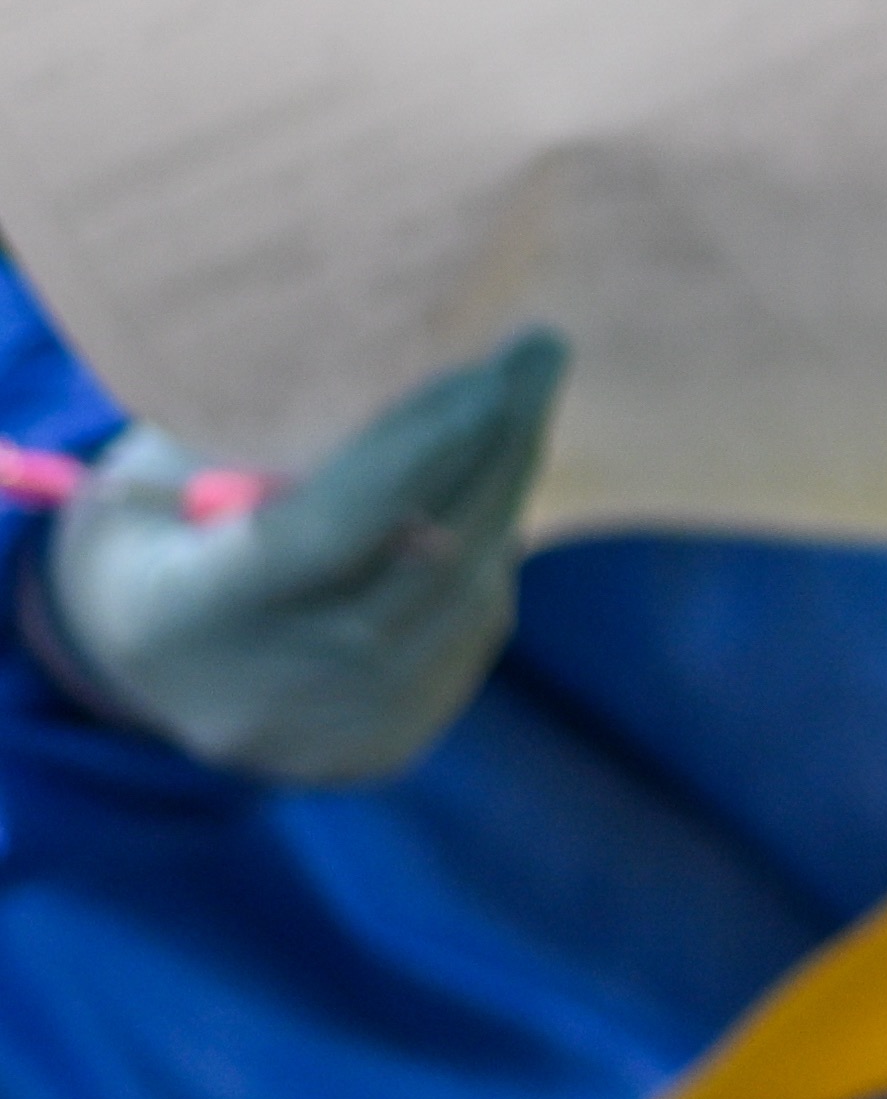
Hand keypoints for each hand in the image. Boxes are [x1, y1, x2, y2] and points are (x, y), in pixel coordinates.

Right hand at [24, 333, 564, 785]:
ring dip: (508, 496)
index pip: (331, 529)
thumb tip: (391, 360)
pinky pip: (469, 636)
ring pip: (466, 599)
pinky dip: (492, 556)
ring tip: (522, 408)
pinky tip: (497, 489)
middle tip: (540, 353)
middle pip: (423, 562)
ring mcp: (332, 733)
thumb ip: (251, 439)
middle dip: (496, 449)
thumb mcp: (151, 476)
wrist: (134, 669)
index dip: (419, 450)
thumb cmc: (146, 534)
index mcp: (184, 615)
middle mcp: (267, 692)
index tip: (488, 371)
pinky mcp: (384, 745)